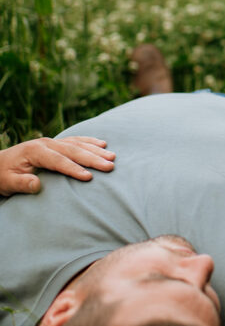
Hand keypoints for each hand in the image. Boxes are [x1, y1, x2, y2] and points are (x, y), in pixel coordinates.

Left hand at [0, 137, 115, 196]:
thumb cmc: (3, 176)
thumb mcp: (7, 182)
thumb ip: (21, 184)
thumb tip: (36, 185)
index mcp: (35, 151)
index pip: (58, 161)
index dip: (73, 169)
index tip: (89, 177)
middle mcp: (46, 143)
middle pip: (73, 150)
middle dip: (93, 158)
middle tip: (110, 166)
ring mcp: (52, 142)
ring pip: (77, 144)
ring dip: (95, 150)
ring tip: (112, 156)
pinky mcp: (55, 144)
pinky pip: (76, 141)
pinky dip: (89, 142)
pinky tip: (102, 144)